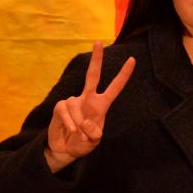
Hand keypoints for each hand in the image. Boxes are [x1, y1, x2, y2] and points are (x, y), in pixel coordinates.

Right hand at [45, 42, 134, 171]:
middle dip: (96, 59)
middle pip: (92, 75)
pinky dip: (69, 121)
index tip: (132, 60)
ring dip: (78, 121)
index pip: (115, 87)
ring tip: (78, 133)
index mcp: (101, 104)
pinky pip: (64, 110)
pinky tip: (71, 130)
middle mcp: (88, 99)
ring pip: (75, 104)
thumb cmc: (83, 143)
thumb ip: (94, 132)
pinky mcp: (60, 107)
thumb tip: (84, 122)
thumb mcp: (94, 141)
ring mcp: (73, 102)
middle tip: (99, 42)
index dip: (123, 74)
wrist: (65, 150)